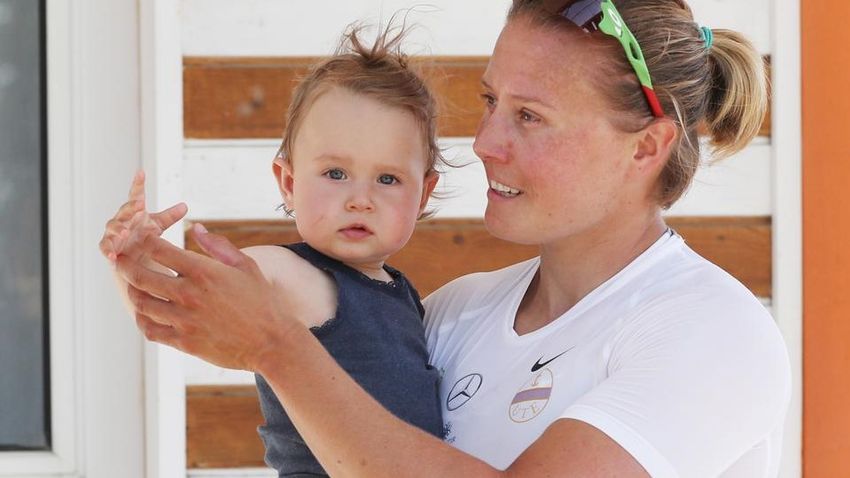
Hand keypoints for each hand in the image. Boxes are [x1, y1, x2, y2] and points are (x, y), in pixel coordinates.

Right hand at [99, 170, 186, 264]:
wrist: (135, 258)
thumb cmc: (144, 236)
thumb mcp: (158, 225)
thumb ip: (170, 216)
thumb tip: (185, 205)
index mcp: (135, 211)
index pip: (136, 194)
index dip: (138, 184)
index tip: (141, 172)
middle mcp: (122, 219)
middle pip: (125, 209)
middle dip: (130, 206)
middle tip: (139, 204)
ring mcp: (114, 232)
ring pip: (113, 227)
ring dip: (118, 229)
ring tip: (125, 232)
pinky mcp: (109, 247)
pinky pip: (105, 247)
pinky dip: (107, 250)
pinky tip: (112, 255)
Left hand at [115, 224, 302, 370]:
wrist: (272, 342)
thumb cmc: (262, 301)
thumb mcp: (245, 266)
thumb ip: (218, 245)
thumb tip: (196, 227)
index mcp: (203, 271)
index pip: (159, 249)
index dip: (145, 240)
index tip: (142, 238)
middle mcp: (189, 294)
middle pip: (140, 275)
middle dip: (125, 264)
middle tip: (119, 259)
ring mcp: (184, 320)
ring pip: (142, 303)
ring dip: (133, 292)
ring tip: (133, 286)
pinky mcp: (184, 342)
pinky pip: (151, 330)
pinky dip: (143, 320)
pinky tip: (145, 314)